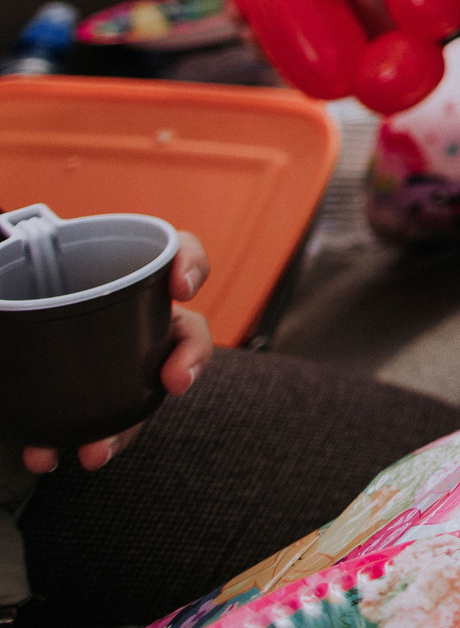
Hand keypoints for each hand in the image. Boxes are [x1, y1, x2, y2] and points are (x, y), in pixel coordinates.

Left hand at [22, 231, 211, 473]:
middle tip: (175, 383)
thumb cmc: (5, 289)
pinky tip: (45, 455)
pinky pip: (104, 425)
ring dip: (128, 426)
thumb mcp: (1, 275)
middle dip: (189, 359)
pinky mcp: (96, 398)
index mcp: (118, 271)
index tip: (180, 288)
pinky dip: (78, 442)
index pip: (177, 253)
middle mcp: (133, 315)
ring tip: (95, 452)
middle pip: (184, 332)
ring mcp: (121, 360)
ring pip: (148, 393)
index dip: (192, 264)